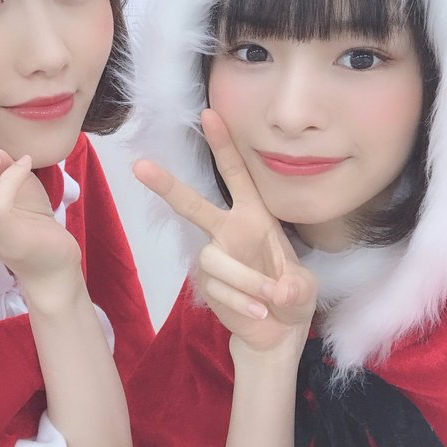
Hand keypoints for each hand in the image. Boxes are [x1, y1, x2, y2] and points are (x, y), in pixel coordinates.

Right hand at [133, 109, 316, 355]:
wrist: (277, 332)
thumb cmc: (292, 296)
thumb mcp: (305, 289)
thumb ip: (297, 288)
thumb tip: (278, 291)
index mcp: (255, 216)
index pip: (237, 175)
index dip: (223, 145)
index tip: (209, 114)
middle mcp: (229, 230)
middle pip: (194, 204)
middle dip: (168, 185)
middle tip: (140, 166)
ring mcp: (214, 256)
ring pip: (214, 258)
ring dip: (247, 282)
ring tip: (269, 302)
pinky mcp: (205, 283)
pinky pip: (218, 288)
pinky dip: (242, 303)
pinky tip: (258, 313)